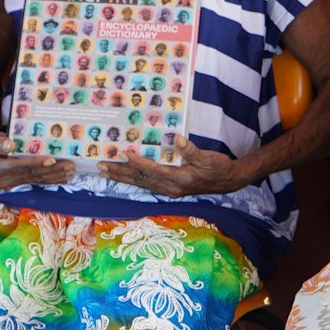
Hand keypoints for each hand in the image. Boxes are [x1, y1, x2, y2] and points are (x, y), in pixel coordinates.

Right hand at [0, 125, 72, 189]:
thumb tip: (10, 145)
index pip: (18, 166)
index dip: (35, 163)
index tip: (51, 160)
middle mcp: (3, 180)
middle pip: (31, 174)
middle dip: (51, 170)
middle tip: (69, 165)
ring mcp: (11, 182)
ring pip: (36, 179)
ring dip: (54, 175)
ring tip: (70, 171)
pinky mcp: (17, 181)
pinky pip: (36, 180)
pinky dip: (50, 178)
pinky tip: (63, 177)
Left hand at [99, 143, 248, 197]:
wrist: (228, 181)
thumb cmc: (219, 167)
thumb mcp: (209, 157)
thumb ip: (192, 150)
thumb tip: (177, 139)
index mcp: (180, 179)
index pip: (153, 170)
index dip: (138, 162)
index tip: (124, 153)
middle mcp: (171, 187)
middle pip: (141, 180)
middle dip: (120, 172)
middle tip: (101, 166)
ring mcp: (169, 190)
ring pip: (141, 183)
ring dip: (122, 177)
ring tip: (105, 171)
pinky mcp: (170, 188)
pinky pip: (147, 184)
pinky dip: (133, 179)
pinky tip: (123, 175)